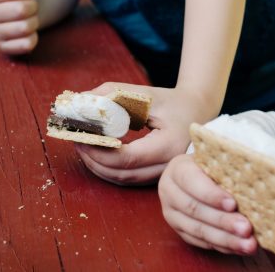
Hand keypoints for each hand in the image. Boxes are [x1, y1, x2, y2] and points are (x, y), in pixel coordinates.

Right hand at [0, 0, 39, 54]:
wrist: (25, 13)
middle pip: (21, 10)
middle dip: (34, 7)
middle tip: (31, 7)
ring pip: (25, 28)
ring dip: (35, 22)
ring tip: (29, 18)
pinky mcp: (4, 48)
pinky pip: (27, 45)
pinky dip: (34, 37)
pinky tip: (28, 33)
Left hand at [75, 82, 217, 184]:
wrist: (198, 111)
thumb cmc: (173, 101)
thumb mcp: (145, 94)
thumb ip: (112, 94)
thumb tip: (79, 102)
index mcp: (169, 145)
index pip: (126, 159)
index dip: (98, 151)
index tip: (80, 135)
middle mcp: (168, 166)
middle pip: (122, 174)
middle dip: (93, 160)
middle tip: (76, 140)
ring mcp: (164, 174)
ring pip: (123, 180)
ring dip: (98, 166)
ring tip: (82, 145)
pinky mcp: (157, 175)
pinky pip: (129, 178)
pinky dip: (109, 168)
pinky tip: (98, 153)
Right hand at [158, 154, 257, 254]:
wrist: (194, 172)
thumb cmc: (210, 163)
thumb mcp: (213, 159)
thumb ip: (225, 169)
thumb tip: (251, 181)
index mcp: (177, 169)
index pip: (192, 182)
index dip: (212, 194)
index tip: (233, 204)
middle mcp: (169, 191)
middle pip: (194, 209)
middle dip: (223, 221)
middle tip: (246, 228)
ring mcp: (172, 213)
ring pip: (197, 230)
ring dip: (225, 239)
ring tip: (248, 244)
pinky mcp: (179, 230)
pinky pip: (200, 242)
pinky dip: (221, 246)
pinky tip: (239, 247)